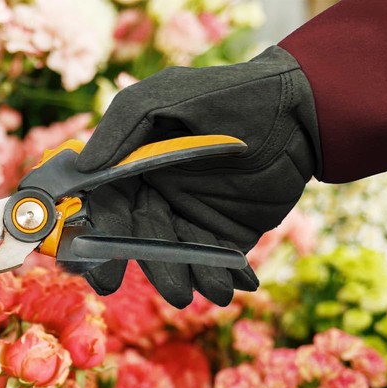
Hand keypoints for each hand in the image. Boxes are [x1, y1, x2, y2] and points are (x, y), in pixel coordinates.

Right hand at [76, 45, 320, 307]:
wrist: (302, 112)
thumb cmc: (232, 94)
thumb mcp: (170, 95)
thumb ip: (123, 123)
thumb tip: (84, 167)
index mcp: (132, 168)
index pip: (106, 211)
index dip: (100, 245)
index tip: (106, 277)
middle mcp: (155, 198)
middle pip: (142, 243)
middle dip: (158, 270)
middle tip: (175, 294)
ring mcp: (188, 220)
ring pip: (177, 259)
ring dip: (192, 279)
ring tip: (213, 293)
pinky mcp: (222, 237)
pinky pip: (213, 264)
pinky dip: (221, 278)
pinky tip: (232, 287)